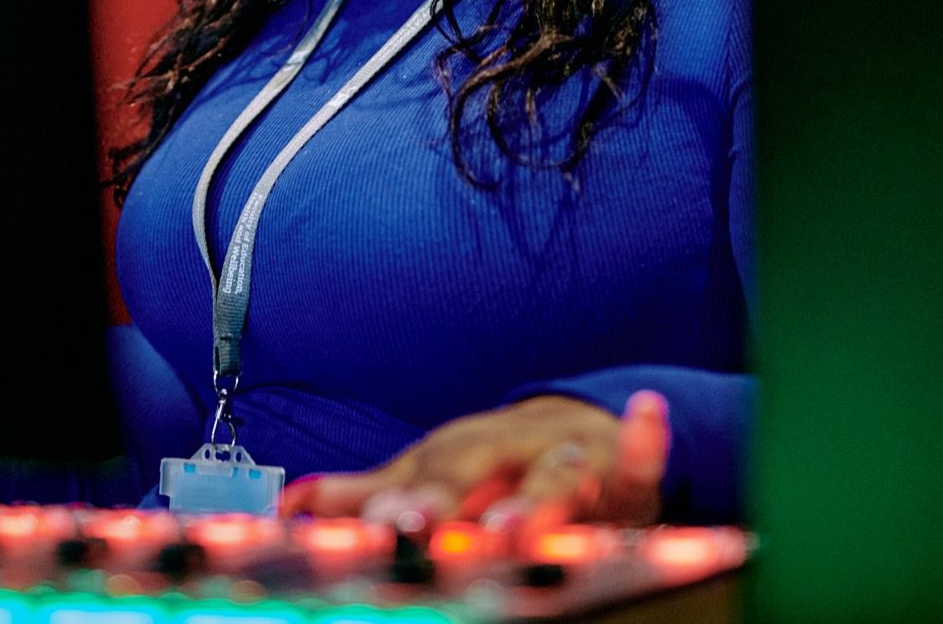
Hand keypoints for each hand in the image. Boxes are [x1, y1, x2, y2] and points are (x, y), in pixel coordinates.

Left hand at [278, 390, 669, 530]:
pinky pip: (639, 458)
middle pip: (477, 470)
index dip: (396, 495)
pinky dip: (645, 439)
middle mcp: (510, 450)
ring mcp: (569, 459)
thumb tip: (293, 504)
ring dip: (535, 498)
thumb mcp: (437, 471)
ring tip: (512, 526)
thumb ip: (372, 490)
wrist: (578, 424)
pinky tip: (649, 416)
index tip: (372, 520)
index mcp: (462, 453)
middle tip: (415, 526)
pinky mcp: (625, 472)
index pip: (423, 472)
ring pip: (553, 478)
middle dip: (447, 497)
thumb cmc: (497, 463)